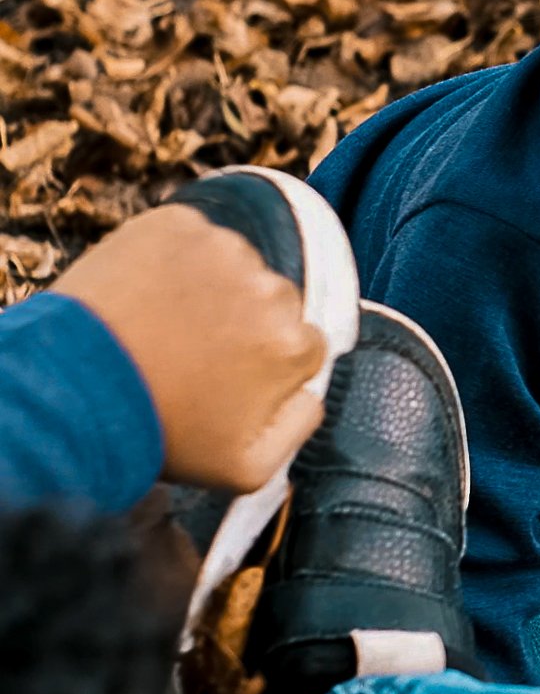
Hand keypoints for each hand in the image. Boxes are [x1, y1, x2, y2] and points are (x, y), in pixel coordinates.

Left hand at [59, 203, 329, 491]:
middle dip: (242, 322)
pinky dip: (172, 260)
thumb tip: (310, 391)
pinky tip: (144, 296)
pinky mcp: (175, 224)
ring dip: (209, 288)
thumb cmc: (161, 433)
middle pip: (273, 300)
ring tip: (162, 325)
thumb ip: (300, 427)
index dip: (263, 364)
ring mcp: (222, 249)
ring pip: (233, 266)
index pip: (302, 344)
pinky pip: (189, 238)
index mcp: (293, 345)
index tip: (225, 376)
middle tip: (191, 352)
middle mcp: (270, 287)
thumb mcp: (249, 469)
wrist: (74, 390)